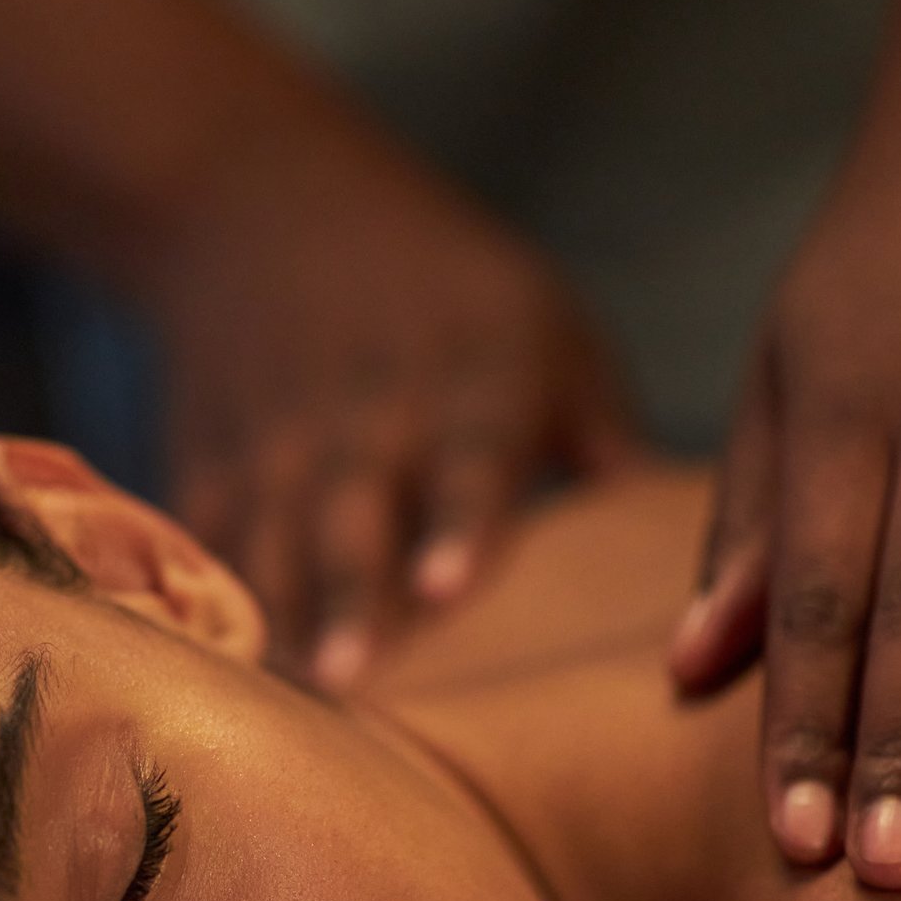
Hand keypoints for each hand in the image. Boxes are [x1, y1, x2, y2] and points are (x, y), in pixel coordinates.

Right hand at [149, 138, 634, 687]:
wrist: (259, 202)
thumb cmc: (448, 294)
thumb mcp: (545, 330)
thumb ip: (605, 441)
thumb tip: (702, 556)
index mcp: (474, 376)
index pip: (471, 452)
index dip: (457, 519)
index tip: (447, 586)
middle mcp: (372, 410)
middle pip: (356, 512)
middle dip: (349, 595)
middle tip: (350, 681)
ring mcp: (279, 436)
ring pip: (273, 535)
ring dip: (276, 615)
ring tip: (281, 698)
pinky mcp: (207, 457)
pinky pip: (200, 536)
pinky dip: (198, 599)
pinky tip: (214, 677)